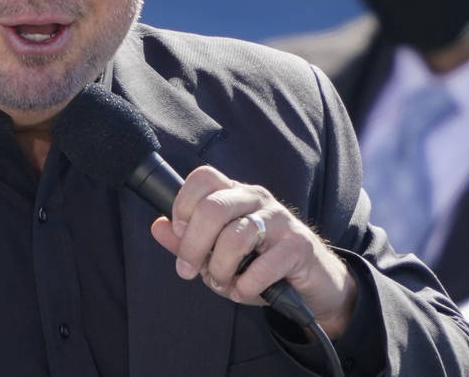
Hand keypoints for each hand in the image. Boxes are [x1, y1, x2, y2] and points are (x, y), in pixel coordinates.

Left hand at [149, 165, 356, 337]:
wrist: (311, 285)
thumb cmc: (260, 265)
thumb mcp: (218, 254)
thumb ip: (187, 241)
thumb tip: (157, 226)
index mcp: (235, 194)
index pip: (203, 178)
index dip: (183, 205)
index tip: (180, 235)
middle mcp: (256, 199)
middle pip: (213, 207)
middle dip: (193, 245)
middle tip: (189, 270)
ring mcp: (279, 219)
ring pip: (235, 236)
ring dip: (221, 269)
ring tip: (224, 282)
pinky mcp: (299, 245)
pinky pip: (263, 265)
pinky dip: (247, 286)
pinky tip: (246, 291)